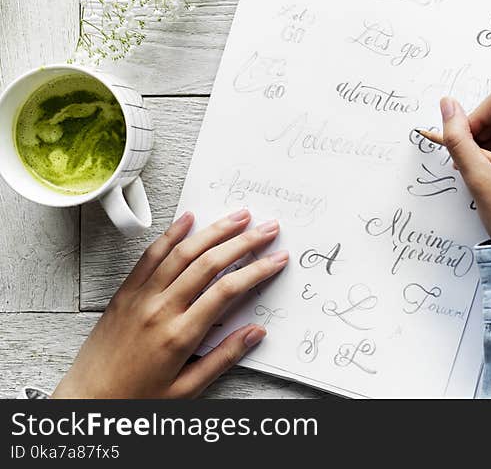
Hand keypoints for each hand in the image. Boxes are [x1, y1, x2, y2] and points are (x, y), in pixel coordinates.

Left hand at [52, 210, 288, 398]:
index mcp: (180, 335)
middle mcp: (161, 309)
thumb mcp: (186, 390)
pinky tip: (188, 219)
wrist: (86, 401)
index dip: (257, 270)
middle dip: (243, 242)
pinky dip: (171, 234)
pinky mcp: (125, 293)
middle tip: (266, 229)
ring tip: (238, 217)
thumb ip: (223, 358)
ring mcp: (141, 297)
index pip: (227, 291)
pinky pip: (150, 256)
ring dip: (214, 230)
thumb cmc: (135, 400)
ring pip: (182, 252)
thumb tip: (255, 333)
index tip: (277, 258)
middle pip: (209, 263)